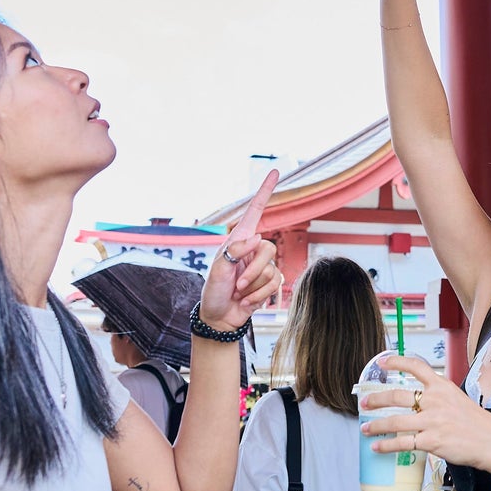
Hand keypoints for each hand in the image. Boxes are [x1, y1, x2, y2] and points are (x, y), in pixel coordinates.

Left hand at [199, 171, 281, 332]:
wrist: (219, 318)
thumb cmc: (213, 291)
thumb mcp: (217, 270)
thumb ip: (234, 251)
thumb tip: (257, 238)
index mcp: (238, 240)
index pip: (255, 211)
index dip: (265, 191)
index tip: (276, 172)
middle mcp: (252, 250)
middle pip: (268, 249)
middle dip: (254, 271)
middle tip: (238, 285)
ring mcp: (262, 266)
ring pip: (272, 270)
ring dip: (253, 287)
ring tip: (239, 294)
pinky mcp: (269, 283)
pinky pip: (275, 285)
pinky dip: (259, 296)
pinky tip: (247, 301)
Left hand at [359, 355, 490, 476]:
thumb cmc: (477, 422)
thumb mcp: (458, 399)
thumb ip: (438, 397)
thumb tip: (420, 401)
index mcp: (442, 386)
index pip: (416, 367)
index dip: (396, 363)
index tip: (382, 363)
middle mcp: (434, 400)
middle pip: (397, 396)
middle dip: (376, 399)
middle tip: (364, 402)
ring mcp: (432, 421)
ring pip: (395, 421)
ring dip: (376, 425)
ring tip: (365, 428)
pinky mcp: (431, 441)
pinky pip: (403, 443)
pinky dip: (387, 446)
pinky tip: (378, 447)